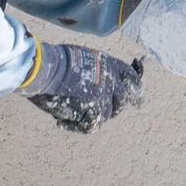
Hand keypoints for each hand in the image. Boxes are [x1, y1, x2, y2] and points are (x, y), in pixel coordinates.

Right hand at [19, 41, 144, 133]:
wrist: (47, 68)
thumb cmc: (56, 62)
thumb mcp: (82, 59)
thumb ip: (93, 72)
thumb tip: (92, 85)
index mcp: (109, 64)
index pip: (132, 77)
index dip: (135, 90)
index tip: (138, 101)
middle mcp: (111, 79)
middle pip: (122, 101)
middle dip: (114, 109)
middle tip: (97, 112)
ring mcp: (104, 95)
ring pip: (105, 115)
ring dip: (90, 117)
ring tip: (70, 111)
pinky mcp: (94, 109)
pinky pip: (90, 126)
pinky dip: (75, 126)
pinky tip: (61, 120)